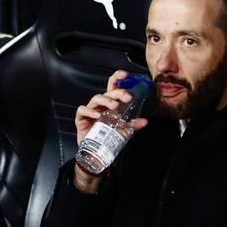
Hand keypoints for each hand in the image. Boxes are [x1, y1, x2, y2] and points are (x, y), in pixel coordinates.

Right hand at [72, 70, 149, 193]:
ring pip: (96, 98)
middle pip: (108, 92)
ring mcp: (90, 110)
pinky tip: (98, 116)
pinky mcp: (81, 118)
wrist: (94, 152)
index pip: (113, 86)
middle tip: (127, 97)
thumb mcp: (123, 131)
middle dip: (118, 92)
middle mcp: (100, 105)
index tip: (126, 74)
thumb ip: (133, 125)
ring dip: (106, 101)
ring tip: (115, 106)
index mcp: (110, 104)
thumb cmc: (108, 137)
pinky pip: (83, 110)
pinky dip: (90, 111)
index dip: (118, 78)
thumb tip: (145, 121)